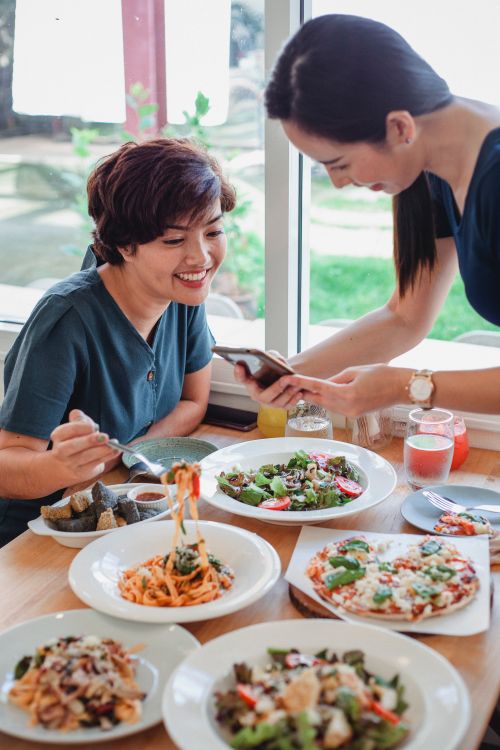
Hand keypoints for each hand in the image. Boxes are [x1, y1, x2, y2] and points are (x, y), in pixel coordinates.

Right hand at [49, 409, 117, 485]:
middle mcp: (61, 450)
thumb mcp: (74, 427)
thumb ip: (78, 419)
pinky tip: (115, 451)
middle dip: (90, 441)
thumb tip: (77, 414)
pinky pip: (95, 464)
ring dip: (102, 450)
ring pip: (86, 457)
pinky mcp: (81, 472)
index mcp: (58, 436)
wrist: (63, 466)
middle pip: (73, 446)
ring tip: (114, 445)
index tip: (93, 427)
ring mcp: (70, 463)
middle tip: (105, 437)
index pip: (67, 430)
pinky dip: (107, 457)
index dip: (81, 428)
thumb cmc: (74, 440)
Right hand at [233, 350, 302, 407]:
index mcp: (250, 381)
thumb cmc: (275, 366)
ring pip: (277, 402)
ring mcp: (268, 402)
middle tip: (285, 379)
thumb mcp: (272, 357)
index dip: (239, 372)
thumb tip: (271, 358)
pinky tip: (300, 392)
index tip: (239, 364)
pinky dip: (294, 400)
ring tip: (297, 384)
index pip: (241, 378)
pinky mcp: (280, 406)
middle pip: (262, 396)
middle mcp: (256, 394)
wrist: (286, 375)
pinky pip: (287, 406)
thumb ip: (269, 357)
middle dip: (275, 388)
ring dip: (288, 393)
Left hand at [279, 365, 408, 417]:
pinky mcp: (355, 415)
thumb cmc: (382, 375)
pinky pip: (337, 408)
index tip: (288, 379)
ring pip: (327, 405)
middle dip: (305, 393)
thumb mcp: (356, 371)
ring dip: (316, 397)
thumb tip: (323, 384)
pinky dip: (329, 401)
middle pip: (319, 400)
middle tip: (290, 385)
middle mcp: (347, 407)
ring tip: (304, 389)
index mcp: (347, 393)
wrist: (402, 388)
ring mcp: (351, 413)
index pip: (318, 387)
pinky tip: (324, 395)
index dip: (301, 383)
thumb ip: (336, 379)